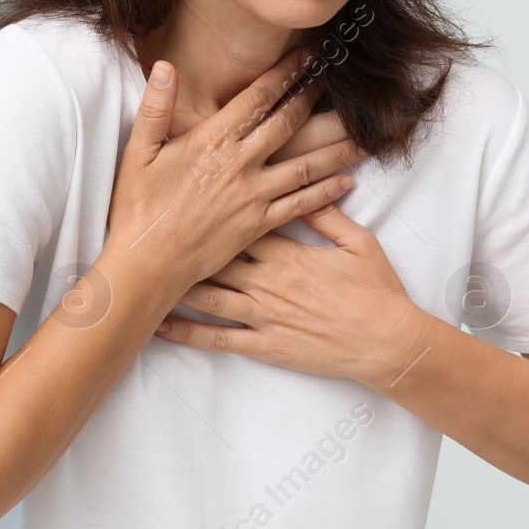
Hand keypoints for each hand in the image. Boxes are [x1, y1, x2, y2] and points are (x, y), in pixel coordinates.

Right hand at [102, 46, 369, 297]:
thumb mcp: (138, 153)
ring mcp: (253, 197)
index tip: (308, 56)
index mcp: (212, 142)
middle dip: (314, 98)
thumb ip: (157, 109)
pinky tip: (346, 182)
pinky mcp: (259, 226)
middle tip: (338, 80)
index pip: (258, 98)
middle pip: (289, 124)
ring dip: (336, 148)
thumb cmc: (137, 208)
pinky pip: (301, 205)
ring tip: (363, 134)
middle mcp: (240, 166)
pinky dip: (327, 192)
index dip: (286, 74)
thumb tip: (165, 67)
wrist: (146, 265)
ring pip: (306, 166)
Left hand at [151, 202, 431, 385]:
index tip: (185, 193)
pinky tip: (160, 325)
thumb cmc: (376, 291)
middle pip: (212, 255)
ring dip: (173, 284)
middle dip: (181, 242)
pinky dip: (186, 332)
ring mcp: (263, 315)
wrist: (387, 342)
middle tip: (148, 230)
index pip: (239, 221)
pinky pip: (217, 338)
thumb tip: (308, 183)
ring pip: (207, 295)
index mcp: (287, 251)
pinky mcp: (264, 345)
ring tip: (141, 273)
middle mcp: (267, 280)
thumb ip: (326, 214)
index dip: (211, 207)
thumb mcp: (358, 242)